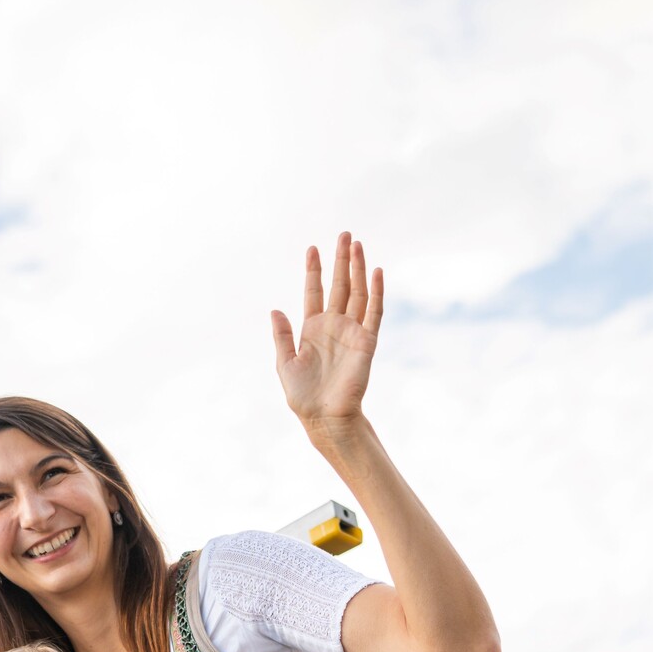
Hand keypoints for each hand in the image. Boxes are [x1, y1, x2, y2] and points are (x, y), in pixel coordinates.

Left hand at [272, 234, 382, 433]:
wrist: (324, 417)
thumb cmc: (303, 395)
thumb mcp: (285, 364)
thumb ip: (282, 336)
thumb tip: (274, 310)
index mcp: (312, 329)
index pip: (314, 291)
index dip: (314, 270)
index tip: (312, 248)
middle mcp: (334, 325)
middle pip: (339, 285)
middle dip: (341, 260)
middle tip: (344, 234)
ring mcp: (352, 331)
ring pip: (357, 292)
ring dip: (358, 268)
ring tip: (358, 244)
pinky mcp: (367, 341)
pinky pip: (374, 312)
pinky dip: (376, 292)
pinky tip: (377, 272)